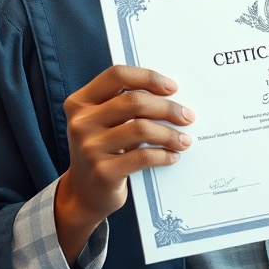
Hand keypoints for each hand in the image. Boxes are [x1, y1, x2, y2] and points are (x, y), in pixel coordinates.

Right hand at [54, 65, 194, 263]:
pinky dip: (164, 155)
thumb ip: (125, 104)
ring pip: (141, 129)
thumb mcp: (103, 122)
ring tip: (184, 139)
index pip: (117, 75)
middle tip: (187, 116)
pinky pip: (143, 157)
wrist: (84, 193)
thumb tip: (172, 95)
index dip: (148, 77)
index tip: (173, 87)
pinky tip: (173, 156)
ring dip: (170, 134)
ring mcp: (89, 147)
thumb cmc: (103, 149)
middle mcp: (81, 122)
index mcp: (80, 102)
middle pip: (134, 101)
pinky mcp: (103, 172)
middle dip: (167, 107)